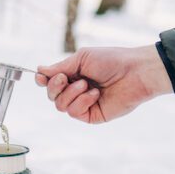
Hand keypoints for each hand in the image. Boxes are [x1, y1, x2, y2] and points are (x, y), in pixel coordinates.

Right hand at [35, 46, 173, 123]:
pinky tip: (95, 94)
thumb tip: (39, 70)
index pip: (50, 81)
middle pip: (51, 95)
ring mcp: (84, 104)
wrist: (135, 72)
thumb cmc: (111, 61)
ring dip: (70, 94)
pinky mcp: (92, 115)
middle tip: (65, 78)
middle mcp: (76, 90)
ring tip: (87, 84)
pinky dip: (82, 102)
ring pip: (60, 106)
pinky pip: (74, 113)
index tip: (40, 77)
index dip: (42, 80)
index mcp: (73, 75)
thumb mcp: (82, 58)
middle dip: (55, 87)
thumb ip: (60, 67)